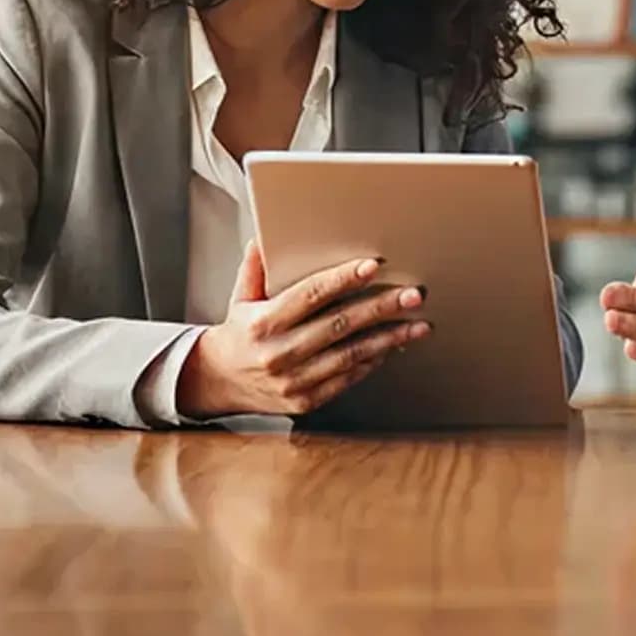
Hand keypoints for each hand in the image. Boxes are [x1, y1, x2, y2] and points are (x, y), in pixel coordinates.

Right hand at [177, 240, 429, 418]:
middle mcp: (279, 353)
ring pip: (350, 355)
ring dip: (388, 338)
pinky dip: (372, 362)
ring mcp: (293, 380)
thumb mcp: (241, 295)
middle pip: (339, 325)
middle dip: (381, 308)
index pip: (310, 295)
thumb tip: (266, 234)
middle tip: (413, 295)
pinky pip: (346, 379)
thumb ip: (256, 266)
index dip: (343, 279)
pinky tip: (392, 347)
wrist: (219, 381)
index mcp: (263, 322)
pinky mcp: (305, 401)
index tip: (372, 266)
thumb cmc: (239, 332)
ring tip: (417, 324)